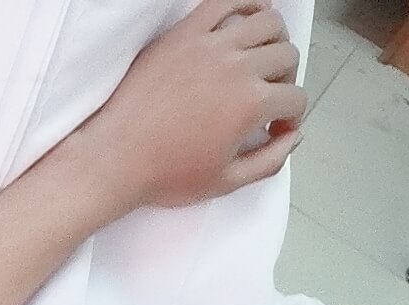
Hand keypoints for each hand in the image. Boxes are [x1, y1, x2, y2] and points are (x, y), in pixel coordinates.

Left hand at [62, 0, 306, 213]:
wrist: (114, 160)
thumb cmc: (162, 173)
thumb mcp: (226, 182)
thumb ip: (270, 161)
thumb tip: (292, 138)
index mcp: (251, 105)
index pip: (295, 98)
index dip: (291, 118)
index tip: (277, 127)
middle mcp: (236, 68)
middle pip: (287, 56)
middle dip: (286, 80)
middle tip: (270, 96)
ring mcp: (208, 45)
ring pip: (267, 22)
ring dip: (275, 41)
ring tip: (262, 59)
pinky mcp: (183, 35)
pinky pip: (223, 2)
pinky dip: (244, 3)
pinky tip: (248, 16)